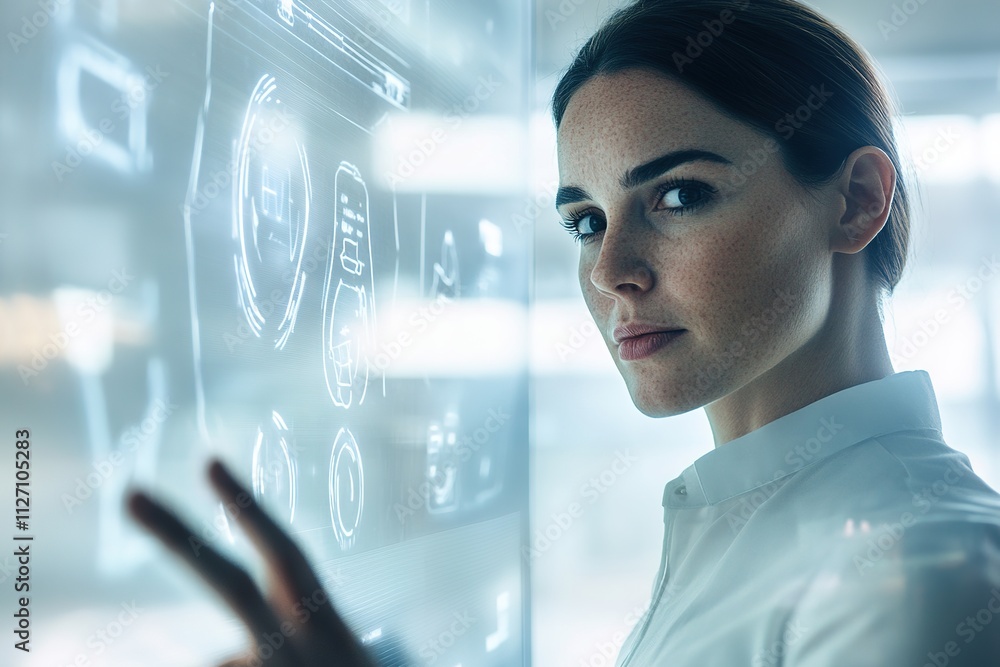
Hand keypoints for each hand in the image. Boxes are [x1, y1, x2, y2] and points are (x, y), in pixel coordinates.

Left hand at [126, 458, 379, 666]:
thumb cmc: (334, 665)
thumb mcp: (316, 636)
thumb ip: (266, 625)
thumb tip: (219, 652)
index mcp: (317, 613)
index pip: (282, 548)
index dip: (247, 506)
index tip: (208, 461)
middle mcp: (297, 640)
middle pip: (229, 583)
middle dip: (177, 536)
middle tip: (129, 492)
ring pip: (221, 664)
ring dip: (236, 664)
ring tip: (264, 632)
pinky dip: (239, 665)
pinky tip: (272, 660)